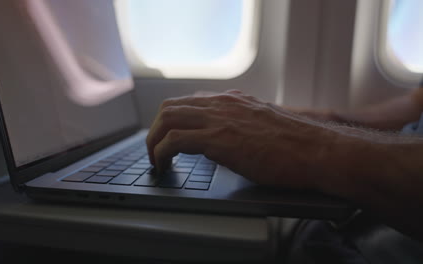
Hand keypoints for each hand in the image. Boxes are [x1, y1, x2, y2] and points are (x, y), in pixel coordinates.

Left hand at [146, 90, 336, 189]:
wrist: (316, 151)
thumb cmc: (296, 144)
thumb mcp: (263, 126)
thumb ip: (241, 126)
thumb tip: (226, 140)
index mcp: (232, 101)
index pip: (188, 102)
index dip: (172, 121)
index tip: (168, 139)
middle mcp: (222, 104)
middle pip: (171, 107)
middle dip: (156, 130)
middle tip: (155, 151)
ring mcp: (219, 119)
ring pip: (167, 119)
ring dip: (154, 141)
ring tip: (155, 161)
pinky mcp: (219, 139)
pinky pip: (175, 140)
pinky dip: (161, 152)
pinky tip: (163, 166)